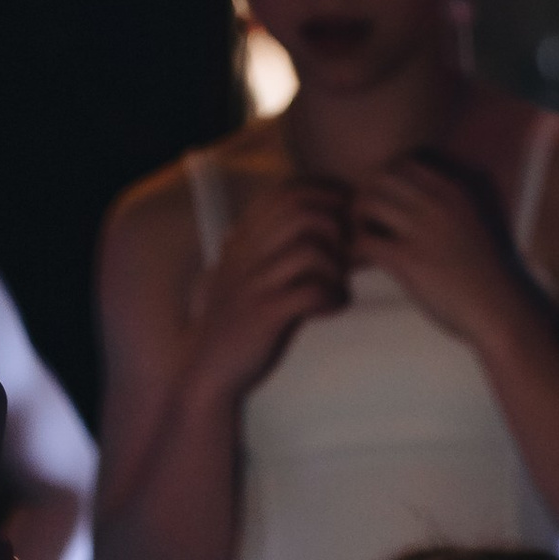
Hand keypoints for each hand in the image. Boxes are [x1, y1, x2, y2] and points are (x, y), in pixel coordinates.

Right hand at [192, 178, 349, 404]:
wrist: (208, 367)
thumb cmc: (240, 320)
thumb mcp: (251, 274)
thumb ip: (277, 249)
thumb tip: (322, 227)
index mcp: (244, 240)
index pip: (286, 192)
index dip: (324, 194)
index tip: (346, 217)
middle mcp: (247, 254)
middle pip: (301, 212)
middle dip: (338, 227)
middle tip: (350, 255)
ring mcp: (254, 284)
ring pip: (310, 251)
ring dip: (338, 267)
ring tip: (339, 286)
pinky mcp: (264, 315)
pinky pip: (311, 292)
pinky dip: (333, 298)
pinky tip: (332, 307)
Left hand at [349, 149, 533, 349]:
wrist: (506, 313)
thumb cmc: (497, 275)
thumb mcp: (488, 222)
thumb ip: (463, 201)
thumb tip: (445, 189)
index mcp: (459, 188)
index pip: (406, 161)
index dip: (389, 182)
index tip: (388, 205)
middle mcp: (441, 201)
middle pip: (382, 175)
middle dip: (367, 195)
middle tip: (366, 222)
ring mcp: (425, 229)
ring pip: (368, 201)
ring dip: (356, 221)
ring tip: (362, 242)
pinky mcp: (411, 261)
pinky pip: (363, 241)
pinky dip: (354, 252)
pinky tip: (362, 266)